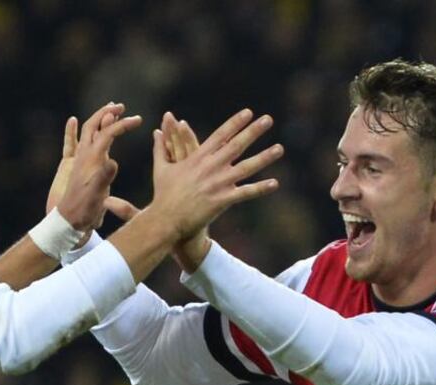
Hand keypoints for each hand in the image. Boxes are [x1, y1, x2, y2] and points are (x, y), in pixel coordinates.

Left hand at [50, 103, 141, 233]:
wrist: (69, 222)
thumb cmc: (83, 210)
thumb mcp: (96, 195)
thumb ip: (104, 177)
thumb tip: (113, 161)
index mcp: (90, 159)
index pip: (107, 133)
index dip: (123, 124)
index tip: (139, 120)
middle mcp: (84, 156)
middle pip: (93, 126)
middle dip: (107, 113)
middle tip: (121, 106)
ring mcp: (81, 161)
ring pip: (89, 132)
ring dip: (99, 119)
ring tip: (111, 112)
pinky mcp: (80, 168)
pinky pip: (80, 143)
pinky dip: (83, 132)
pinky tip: (86, 129)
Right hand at [149, 108, 282, 242]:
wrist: (166, 219)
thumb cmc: (163, 195)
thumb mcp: (161, 168)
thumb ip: (160, 148)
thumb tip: (156, 132)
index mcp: (198, 157)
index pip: (220, 135)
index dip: (235, 123)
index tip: (248, 113)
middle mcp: (211, 167)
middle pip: (237, 145)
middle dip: (253, 131)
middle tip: (268, 119)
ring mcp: (218, 183)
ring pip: (247, 167)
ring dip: (265, 157)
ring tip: (280, 148)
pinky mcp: (222, 200)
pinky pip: (246, 193)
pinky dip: (261, 188)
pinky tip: (275, 183)